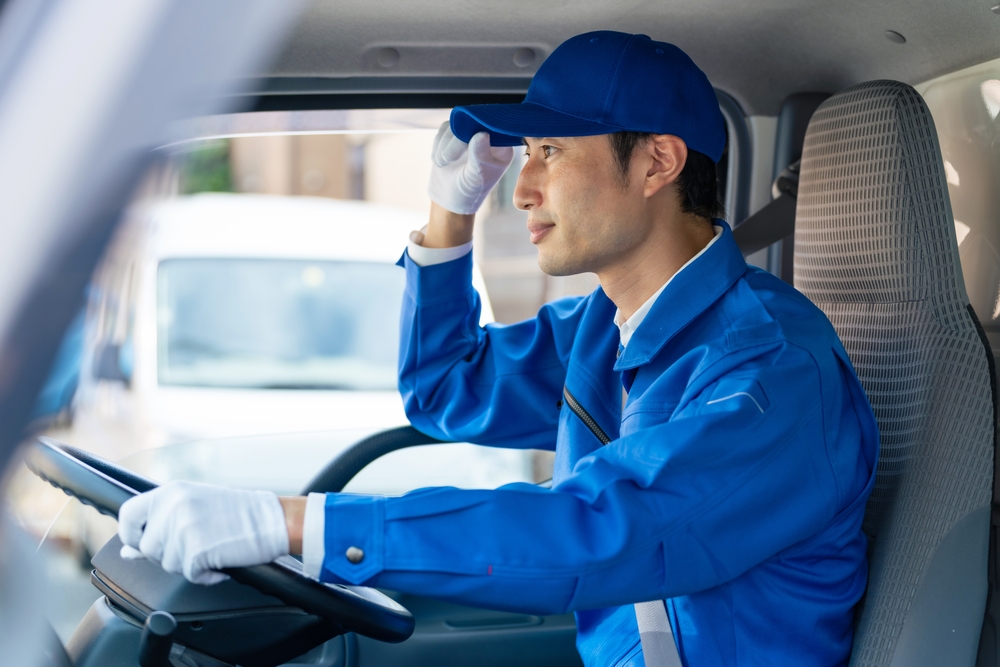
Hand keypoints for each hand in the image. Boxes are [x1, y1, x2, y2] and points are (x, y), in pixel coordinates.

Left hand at [117, 481, 289, 584]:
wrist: (271, 520)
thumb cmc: (239, 513)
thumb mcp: (194, 507)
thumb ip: (159, 525)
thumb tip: (129, 550)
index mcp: (170, 491)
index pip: (127, 514)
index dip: (131, 535)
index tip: (144, 542)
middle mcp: (173, 507)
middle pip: (148, 547)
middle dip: (169, 553)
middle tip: (198, 542)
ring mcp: (183, 529)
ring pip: (167, 564)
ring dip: (189, 564)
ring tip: (212, 547)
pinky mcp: (195, 551)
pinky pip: (189, 575)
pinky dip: (205, 575)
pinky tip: (219, 560)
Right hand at [427, 121, 513, 214]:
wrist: (450, 198)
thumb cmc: (470, 190)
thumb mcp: (477, 176)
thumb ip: (480, 155)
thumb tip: (481, 133)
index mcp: (501, 146)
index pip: (495, 126)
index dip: (481, 127)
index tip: (469, 139)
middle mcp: (487, 136)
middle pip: (471, 122)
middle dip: (456, 140)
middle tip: (448, 159)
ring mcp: (469, 134)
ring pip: (455, 125)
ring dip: (444, 144)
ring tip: (442, 163)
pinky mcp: (453, 135)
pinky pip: (443, 129)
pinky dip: (438, 144)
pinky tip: (439, 161)